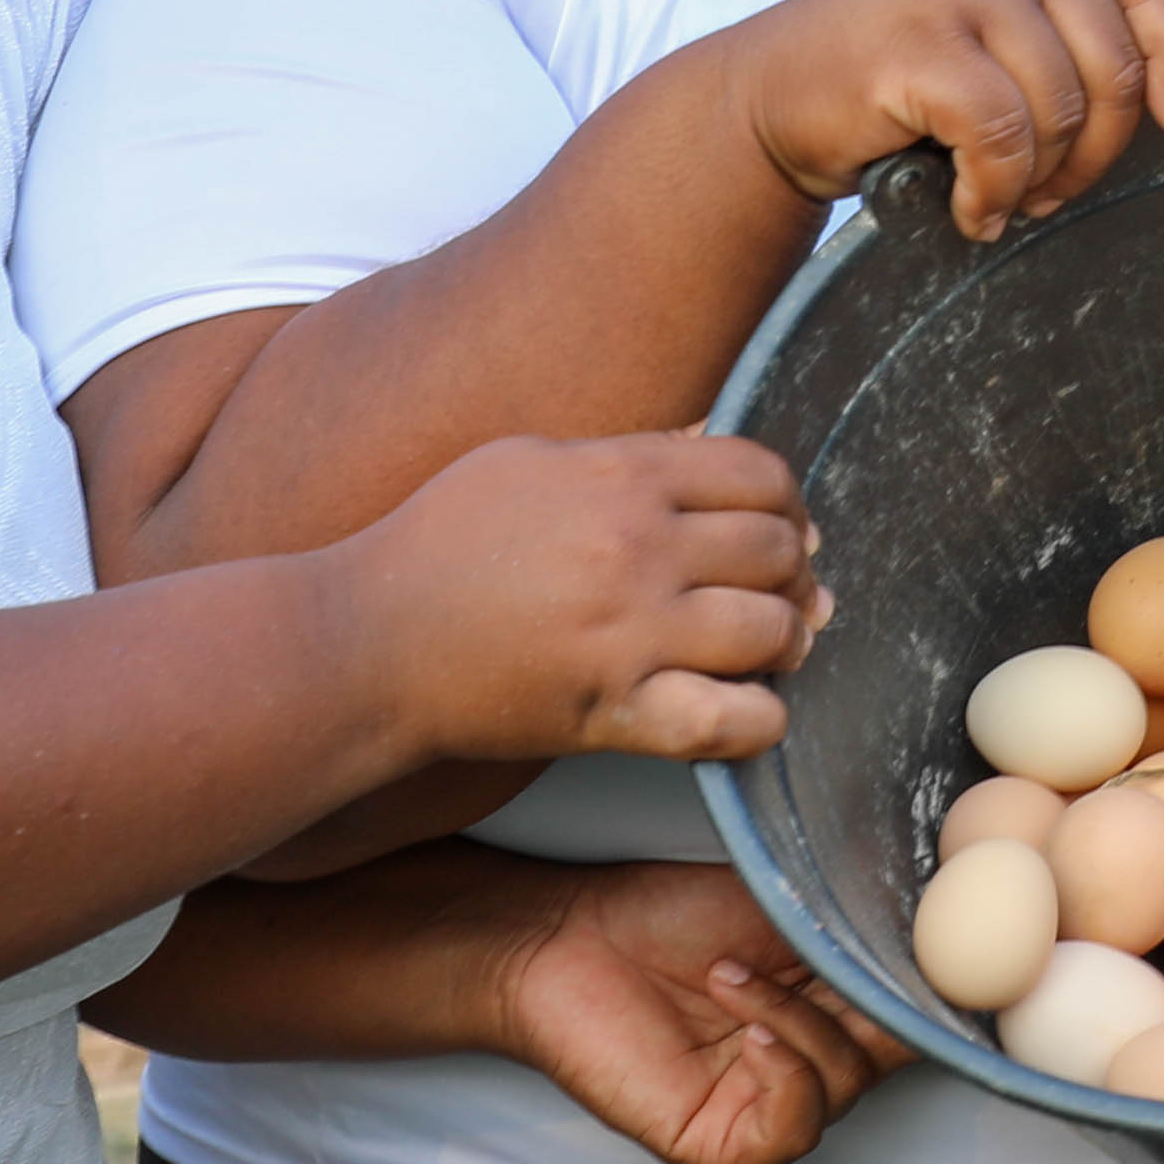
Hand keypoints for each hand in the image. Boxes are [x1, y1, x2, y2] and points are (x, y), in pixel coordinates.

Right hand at [323, 430, 824, 770]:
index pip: (760, 474)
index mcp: (619, 477)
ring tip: (776, 648)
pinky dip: (761, 719)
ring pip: (772, 631)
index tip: (781, 526)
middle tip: (787, 590)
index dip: (787, 502)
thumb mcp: (528, 460)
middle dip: (795, 570)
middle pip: (776, 550)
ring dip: (789, 640)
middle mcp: (636, 549)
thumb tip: (710, 440)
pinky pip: (732, 722)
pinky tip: (750, 708)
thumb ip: (627, 450)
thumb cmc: (440, 544)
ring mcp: (629, 634)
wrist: (367, 642)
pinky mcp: (614, 713)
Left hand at [479, 861, 897, 1163]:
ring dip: (800, 1026)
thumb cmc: (664, 916)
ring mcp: (765, 1108)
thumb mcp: (784, 908)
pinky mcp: (721, 1146)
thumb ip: (856, 928)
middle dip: (863, 999)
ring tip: (733, 978)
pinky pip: (793, 1130)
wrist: (570, 936)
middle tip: (822, 952)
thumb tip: (938, 923)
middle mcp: (808, 1064)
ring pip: (844, 1088)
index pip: (908, 1018)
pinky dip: (786, 1077)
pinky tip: (750, 1034)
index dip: (929, 994)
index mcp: (830, 1010)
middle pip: (888, 1053)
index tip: (944, 954)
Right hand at [710, 0, 1163, 238]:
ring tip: (996, 196)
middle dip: (1095, 152)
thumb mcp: (983, 28)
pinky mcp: (918, 43)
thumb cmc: (881, 79)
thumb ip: (1058, 35)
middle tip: (1049, 192)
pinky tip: (967, 207)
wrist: (762, 98)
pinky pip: (1003, 138)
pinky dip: (994, 190)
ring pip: (1061, 107)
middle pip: (1112, 64)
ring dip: (1038, 178)